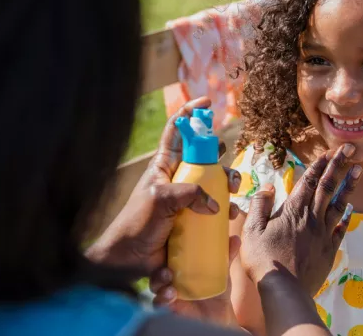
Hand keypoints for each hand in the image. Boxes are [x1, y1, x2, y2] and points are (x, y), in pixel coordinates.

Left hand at [87, 97, 240, 272]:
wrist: (130, 260)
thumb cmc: (137, 224)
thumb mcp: (160, 200)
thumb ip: (189, 194)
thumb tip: (215, 204)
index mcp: (164, 166)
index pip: (177, 131)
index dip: (191, 114)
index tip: (207, 102)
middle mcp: (178, 179)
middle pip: (205, 157)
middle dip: (221, 158)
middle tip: (227, 169)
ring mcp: (187, 200)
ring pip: (215, 184)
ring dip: (228, 188)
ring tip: (232, 199)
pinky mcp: (195, 220)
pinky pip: (217, 212)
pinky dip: (227, 213)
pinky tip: (231, 220)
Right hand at [148, 236, 240, 325]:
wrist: (219, 314)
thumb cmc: (215, 288)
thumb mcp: (220, 271)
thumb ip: (226, 256)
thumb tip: (235, 238)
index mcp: (179, 265)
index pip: (167, 254)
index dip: (164, 248)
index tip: (169, 244)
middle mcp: (170, 277)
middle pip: (157, 268)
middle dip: (159, 269)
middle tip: (168, 271)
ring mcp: (167, 291)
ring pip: (155, 285)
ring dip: (159, 284)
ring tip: (170, 288)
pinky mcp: (168, 307)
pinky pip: (159, 302)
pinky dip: (162, 299)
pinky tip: (171, 297)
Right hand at [241, 144, 360, 294]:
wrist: (284, 289)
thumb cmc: (263, 259)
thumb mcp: (251, 230)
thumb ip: (260, 205)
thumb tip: (268, 186)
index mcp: (293, 210)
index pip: (309, 181)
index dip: (320, 164)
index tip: (330, 151)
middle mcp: (312, 218)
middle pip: (328, 186)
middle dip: (339, 165)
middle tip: (350, 148)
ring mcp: (323, 234)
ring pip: (339, 204)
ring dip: (349, 186)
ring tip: (359, 170)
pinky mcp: (329, 250)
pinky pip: (340, 229)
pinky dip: (346, 217)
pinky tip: (351, 209)